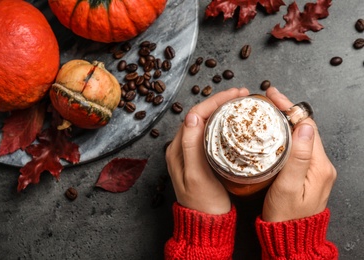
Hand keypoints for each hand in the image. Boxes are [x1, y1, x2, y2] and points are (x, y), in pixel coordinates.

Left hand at [166, 87, 249, 214]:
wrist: (206, 224)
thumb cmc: (203, 203)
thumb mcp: (196, 175)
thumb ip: (191, 146)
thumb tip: (192, 116)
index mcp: (177, 148)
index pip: (195, 115)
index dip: (214, 101)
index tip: (234, 94)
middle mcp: (181, 147)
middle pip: (199, 115)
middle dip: (219, 101)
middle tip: (241, 95)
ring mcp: (190, 152)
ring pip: (205, 123)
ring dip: (220, 110)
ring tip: (239, 103)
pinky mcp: (200, 158)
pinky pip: (209, 134)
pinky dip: (221, 123)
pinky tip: (232, 121)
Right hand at [262, 87, 336, 221]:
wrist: (289, 236)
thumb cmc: (285, 216)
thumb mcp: (288, 188)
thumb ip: (298, 158)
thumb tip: (303, 127)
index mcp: (319, 165)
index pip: (306, 126)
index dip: (290, 108)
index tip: (273, 95)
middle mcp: (321, 164)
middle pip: (305, 128)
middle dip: (287, 110)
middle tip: (267, 98)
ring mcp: (315, 168)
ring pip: (301, 136)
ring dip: (286, 120)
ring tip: (269, 109)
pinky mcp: (307, 172)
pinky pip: (298, 146)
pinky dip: (286, 134)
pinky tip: (274, 131)